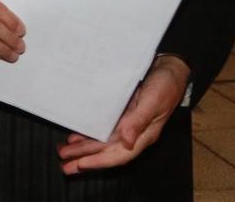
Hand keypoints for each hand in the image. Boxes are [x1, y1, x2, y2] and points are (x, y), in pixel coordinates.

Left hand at [58, 55, 189, 173]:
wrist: (169, 68)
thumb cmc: (165, 85)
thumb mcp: (153, 101)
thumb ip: (139, 120)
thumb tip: (127, 141)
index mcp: (143, 135)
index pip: (119, 155)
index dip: (99, 161)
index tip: (80, 165)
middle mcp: (133, 132)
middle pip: (107, 151)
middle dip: (85, 158)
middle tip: (65, 164)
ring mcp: (126, 123)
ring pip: (102, 141)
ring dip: (84, 148)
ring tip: (65, 152)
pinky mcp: (121, 113)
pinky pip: (102, 127)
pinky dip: (89, 132)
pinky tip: (76, 135)